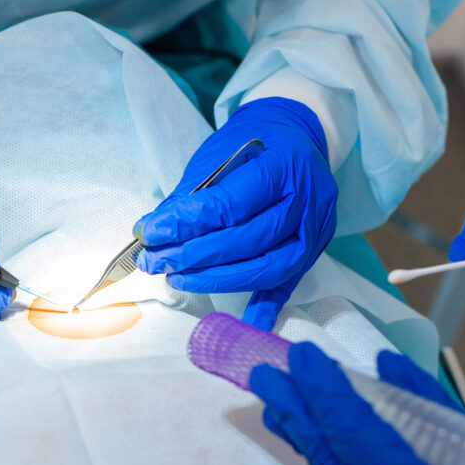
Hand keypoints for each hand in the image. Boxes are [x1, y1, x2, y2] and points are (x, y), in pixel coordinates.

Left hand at [133, 97, 337, 330]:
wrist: (298, 138)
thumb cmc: (255, 144)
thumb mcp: (220, 154)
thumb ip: (191, 195)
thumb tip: (152, 232)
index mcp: (284, 165)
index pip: (230, 204)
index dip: (186, 223)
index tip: (150, 233)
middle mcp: (307, 200)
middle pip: (248, 240)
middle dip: (196, 256)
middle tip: (156, 261)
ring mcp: (314, 231)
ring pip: (268, 268)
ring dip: (218, 280)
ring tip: (178, 278)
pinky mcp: (312, 254)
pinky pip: (287, 287)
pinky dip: (264, 309)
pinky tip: (243, 326)